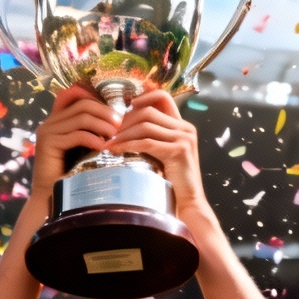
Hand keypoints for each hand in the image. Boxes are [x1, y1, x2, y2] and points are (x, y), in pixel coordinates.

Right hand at [31, 85, 120, 199]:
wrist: (51, 196)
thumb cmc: (71, 174)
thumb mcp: (82, 148)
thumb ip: (90, 132)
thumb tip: (116, 121)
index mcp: (56, 120)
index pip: (74, 94)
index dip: (95, 98)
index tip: (113, 112)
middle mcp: (50, 122)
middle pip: (82, 104)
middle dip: (105, 112)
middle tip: (120, 124)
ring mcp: (47, 131)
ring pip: (81, 118)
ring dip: (102, 125)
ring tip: (115, 135)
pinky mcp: (48, 143)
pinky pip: (77, 135)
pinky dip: (93, 139)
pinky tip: (104, 147)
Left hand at [107, 90, 207, 217]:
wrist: (189, 202)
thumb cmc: (172, 182)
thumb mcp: (163, 154)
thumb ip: (153, 138)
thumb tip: (125, 127)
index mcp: (183, 125)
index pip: (163, 97)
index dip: (143, 96)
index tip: (126, 107)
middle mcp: (186, 128)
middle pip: (148, 111)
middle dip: (125, 121)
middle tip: (111, 133)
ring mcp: (184, 139)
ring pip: (146, 125)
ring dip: (123, 133)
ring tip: (109, 143)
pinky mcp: (179, 151)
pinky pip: (147, 142)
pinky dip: (128, 145)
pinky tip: (116, 150)